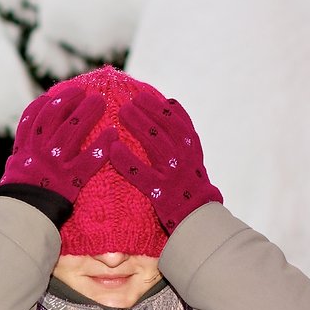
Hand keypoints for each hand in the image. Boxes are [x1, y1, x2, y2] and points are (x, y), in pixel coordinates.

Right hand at [0, 87, 115, 202]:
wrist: (23, 217)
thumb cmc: (18, 196)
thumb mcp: (14, 170)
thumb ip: (20, 155)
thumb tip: (22, 147)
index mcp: (24, 149)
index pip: (32, 118)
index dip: (45, 103)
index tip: (57, 93)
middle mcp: (39, 152)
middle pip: (54, 117)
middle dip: (69, 100)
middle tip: (84, 91)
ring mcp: (54, 164)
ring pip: (71, 132)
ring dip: (86, 114)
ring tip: (99, 101)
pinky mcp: (70, 180)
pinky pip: (88, 159)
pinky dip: (101, 145)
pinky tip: (112, 133)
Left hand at [109, 92, 222, 232]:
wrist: (197, 214)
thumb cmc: (190, 180)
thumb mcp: (192, 152)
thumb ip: (182, 128)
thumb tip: (170, 101)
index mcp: (191, 147)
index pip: (176, 120)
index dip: (158, 106)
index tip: (141, 95)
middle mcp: (184, 157)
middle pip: (165, 128)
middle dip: (146, 111)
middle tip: (127, 102)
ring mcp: (173, 174)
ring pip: (156, 145)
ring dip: (139, 126)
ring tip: (122, 113)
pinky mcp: (160, 192)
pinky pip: (142, 174)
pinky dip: (128, 161)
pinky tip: (113, 149)